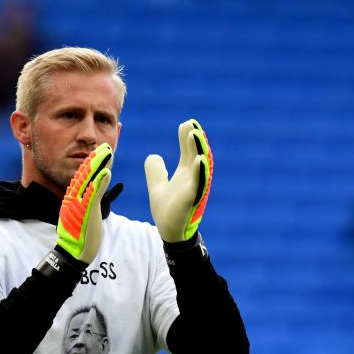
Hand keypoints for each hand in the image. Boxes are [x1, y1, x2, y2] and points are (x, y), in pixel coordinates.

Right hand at [56, 143, 112, 263]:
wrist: (73, 253)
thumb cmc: (81, 235)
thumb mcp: (86, 214)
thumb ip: (92, 199)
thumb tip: (98, 187)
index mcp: (73, 197)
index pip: (83, 176)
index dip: (93, 162)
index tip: (102, 150)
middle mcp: (73, 198)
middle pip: (85, 174)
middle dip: (96, 158)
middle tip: (106, 145)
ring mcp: (78, 204)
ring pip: (88, 180)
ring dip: (98, 164)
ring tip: (107, 152)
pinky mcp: (84, 212)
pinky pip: (92, 195)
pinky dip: (99, 183)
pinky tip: (106, 172)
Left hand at [144, 119, 212, 242]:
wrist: (168, 230)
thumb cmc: (167, 210)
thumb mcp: (157, 186)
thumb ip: (155, 171)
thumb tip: (153, 156)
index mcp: (185, 173)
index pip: (188, 150)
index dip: (187, 137)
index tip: (186, 123)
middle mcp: (192, 177)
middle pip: (196, 153)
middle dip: (195, 139)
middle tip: (192, 124)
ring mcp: (194, 187)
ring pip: (200, 165)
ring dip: (199, 149)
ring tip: (196, 134)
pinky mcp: (192, 197)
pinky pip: (198, 182)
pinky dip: (199, 170)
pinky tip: (199, 159)